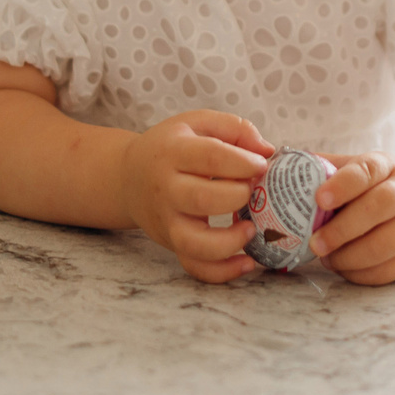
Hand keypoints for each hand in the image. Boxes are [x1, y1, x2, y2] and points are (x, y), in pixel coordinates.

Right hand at [121, 112, 274, 282]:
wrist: (128, 177)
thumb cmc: (172, 147)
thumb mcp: (198, 123)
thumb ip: (234, 128)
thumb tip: (267, 151)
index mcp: (174, 152)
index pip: (210, 157)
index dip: (243, 162)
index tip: (262, 164)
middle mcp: (166, 189)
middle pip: (202, 199)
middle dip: (237, 196)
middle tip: (254, 190)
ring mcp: (167, 221)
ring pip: (194, 243)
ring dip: (229, 241)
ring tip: (251, 229)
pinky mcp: (171, 243)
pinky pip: (194, 266)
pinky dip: (222, 272)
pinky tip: (247, 262)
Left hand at [309, 151, 394, 285]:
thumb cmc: (383, 186)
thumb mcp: (362, 168)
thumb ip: (326, 168)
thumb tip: (277, 165)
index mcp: (385, 166)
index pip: (366, 171)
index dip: (342, 185)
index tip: (319, 198)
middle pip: (377, 208)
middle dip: (342, 230)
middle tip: (314, 243)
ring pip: (384, 245)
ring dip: (350, 257)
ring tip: (327, 258)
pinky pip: (388, 271)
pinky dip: (360, 274)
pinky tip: (343, 268)